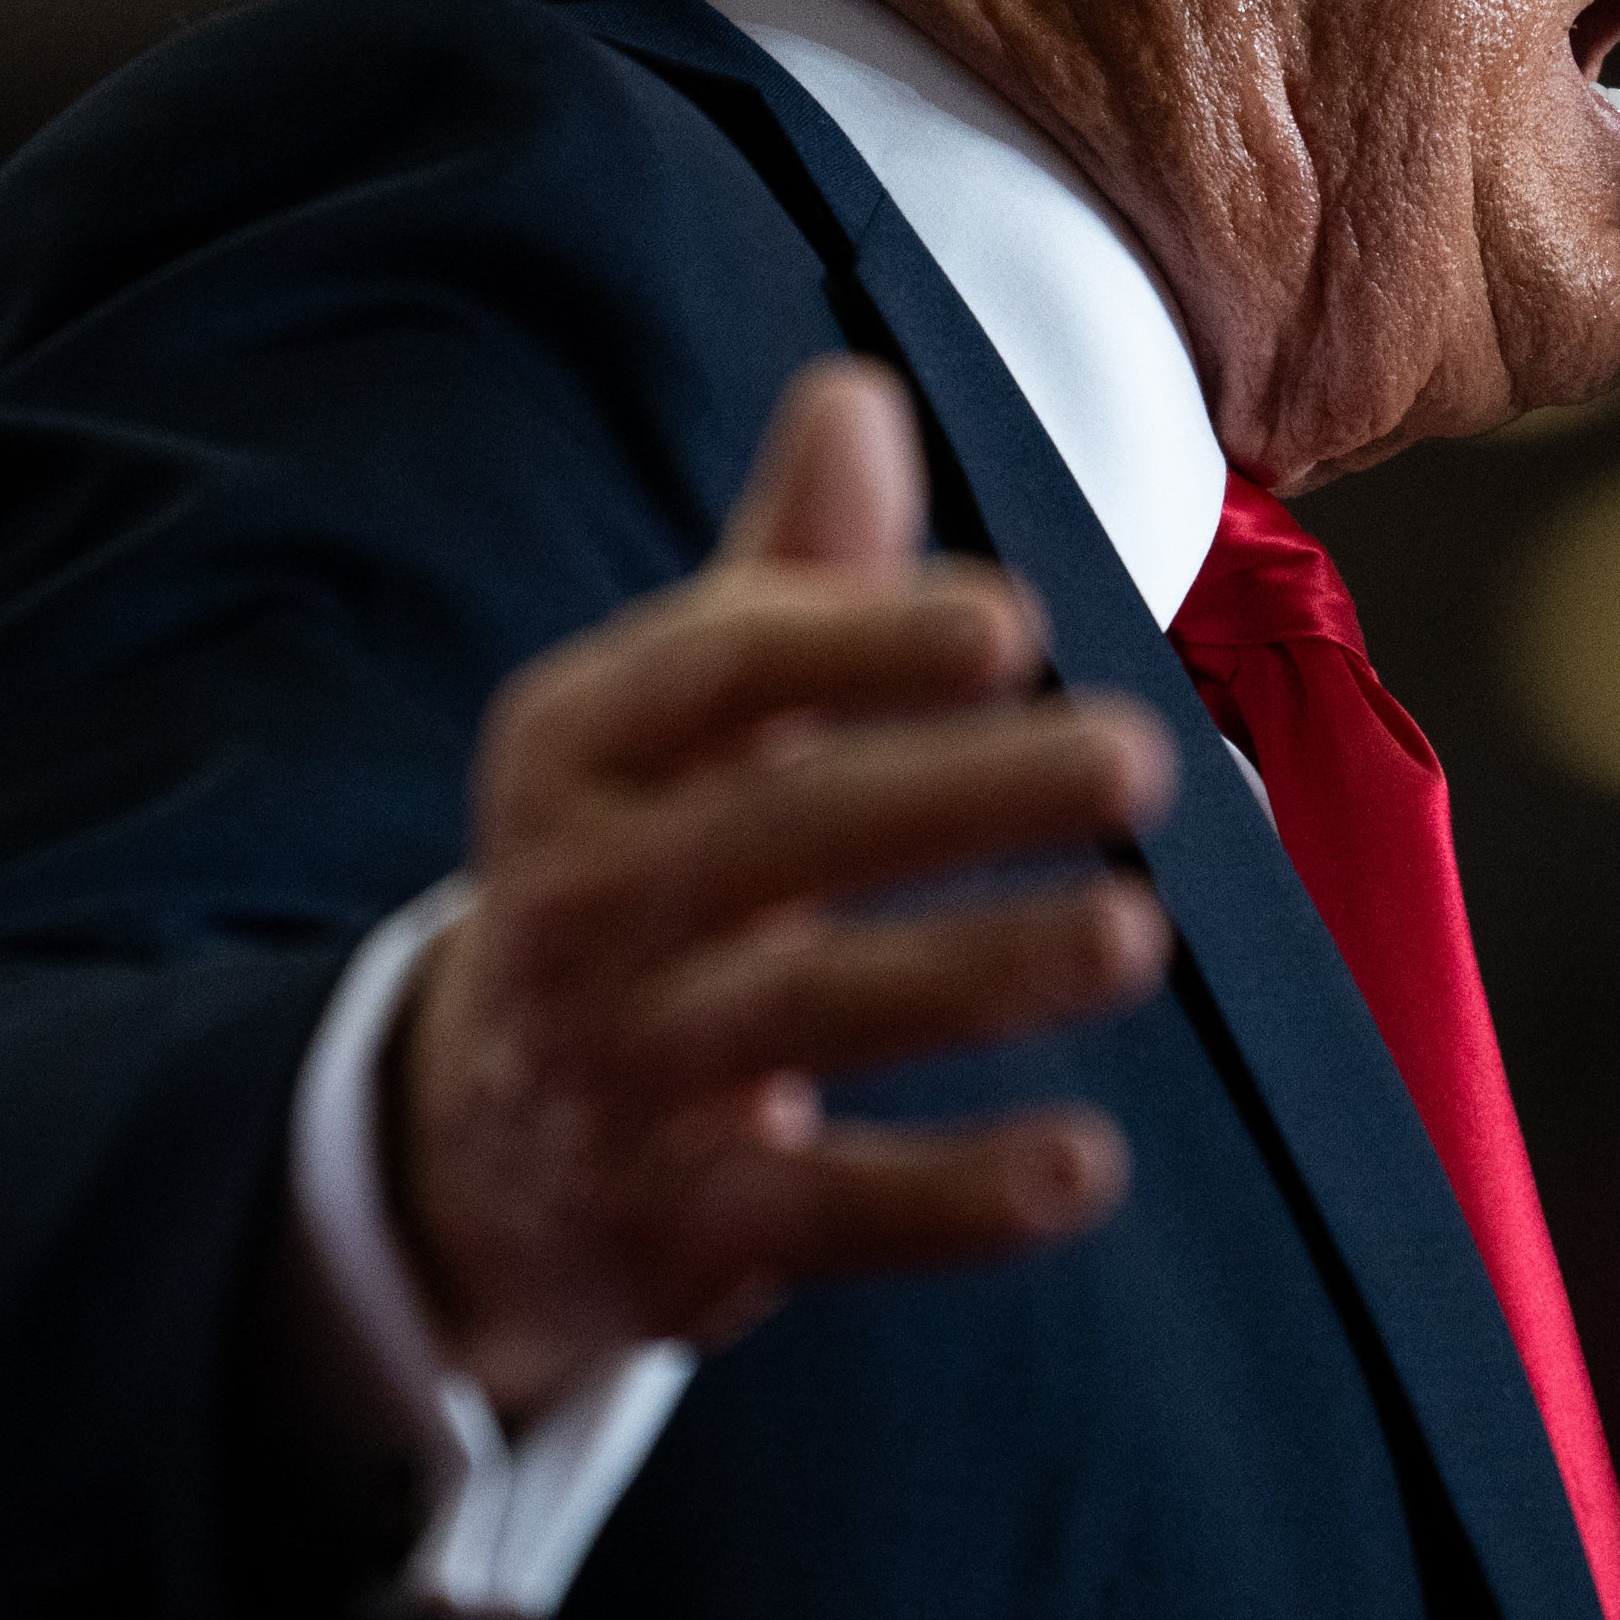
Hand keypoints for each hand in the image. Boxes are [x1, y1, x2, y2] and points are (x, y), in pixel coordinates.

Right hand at [388, 358, 1177, 1413]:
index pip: (713, 674)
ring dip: (977, 973)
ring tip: (1136, 932)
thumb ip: (788, 575)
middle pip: (776, 835)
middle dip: (960, 793)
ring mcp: (616, 1070)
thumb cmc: (644, 870)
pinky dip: (953, 1197)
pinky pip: (822, 1210)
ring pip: (806, 1015)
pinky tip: (1085, 1166)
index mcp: (575, 749)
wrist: (479, 1148)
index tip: (1011, 623)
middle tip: (1140, 752)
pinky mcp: (673, 1227)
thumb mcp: (679, 724)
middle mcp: (572, 901)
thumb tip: (858, 392)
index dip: (858, 642)